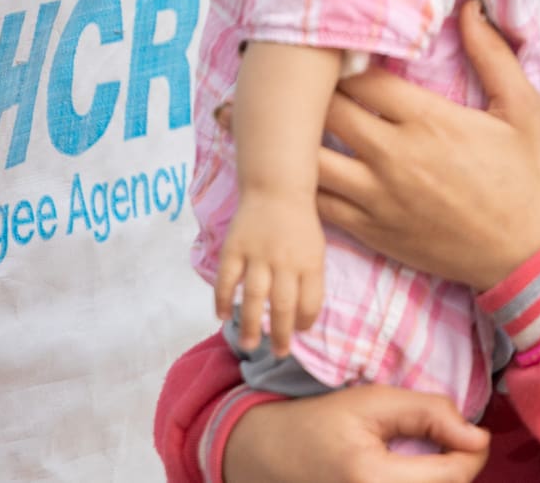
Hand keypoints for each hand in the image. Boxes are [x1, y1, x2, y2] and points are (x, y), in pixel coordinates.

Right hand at [215, 193, 325, 355]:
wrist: (277, 186)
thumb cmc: (300, 222)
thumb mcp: (316, 248)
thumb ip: (310, 278)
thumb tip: (301, 315)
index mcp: (310, 261)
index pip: (311, 301)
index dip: (306, 321)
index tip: (300, 333)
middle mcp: (285, 260)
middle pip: (284, 305)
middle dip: (282, 334)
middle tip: (279, 354)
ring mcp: (258, 254)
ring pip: (255, 296)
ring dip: (252, 324)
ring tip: (250, 345)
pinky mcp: (235, 248)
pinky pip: (227, 279)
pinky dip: (224, 299)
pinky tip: (223, 315)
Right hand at [224, 384, 488, 482]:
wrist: (268, 457)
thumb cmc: (320, 424)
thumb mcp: (375, 402)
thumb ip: (431, 413)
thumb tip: (479, 437)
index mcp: (374, 481)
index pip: (455, 475)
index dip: (473, 449)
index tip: (470, 430)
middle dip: (457, 467)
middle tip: (442, 442)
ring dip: (439, 481)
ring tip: (424, 460)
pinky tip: (408, 475)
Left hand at [315, 0, 539, 289]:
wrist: (526, 255)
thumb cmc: (526, 177)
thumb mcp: (524, 109)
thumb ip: (493, 56)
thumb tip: (470, 9)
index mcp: (429, 121)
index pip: (360, 78)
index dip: (342, 61)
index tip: (336, 52)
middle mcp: (395, 156)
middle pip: (325, 112)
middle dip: (309, 93)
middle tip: (295, 80)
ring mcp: (378, 197)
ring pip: (309, 161)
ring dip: (293, 140)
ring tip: (279, 122)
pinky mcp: (371, 231)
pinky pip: (317, 205)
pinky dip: (302, 185)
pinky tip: (298, 170)